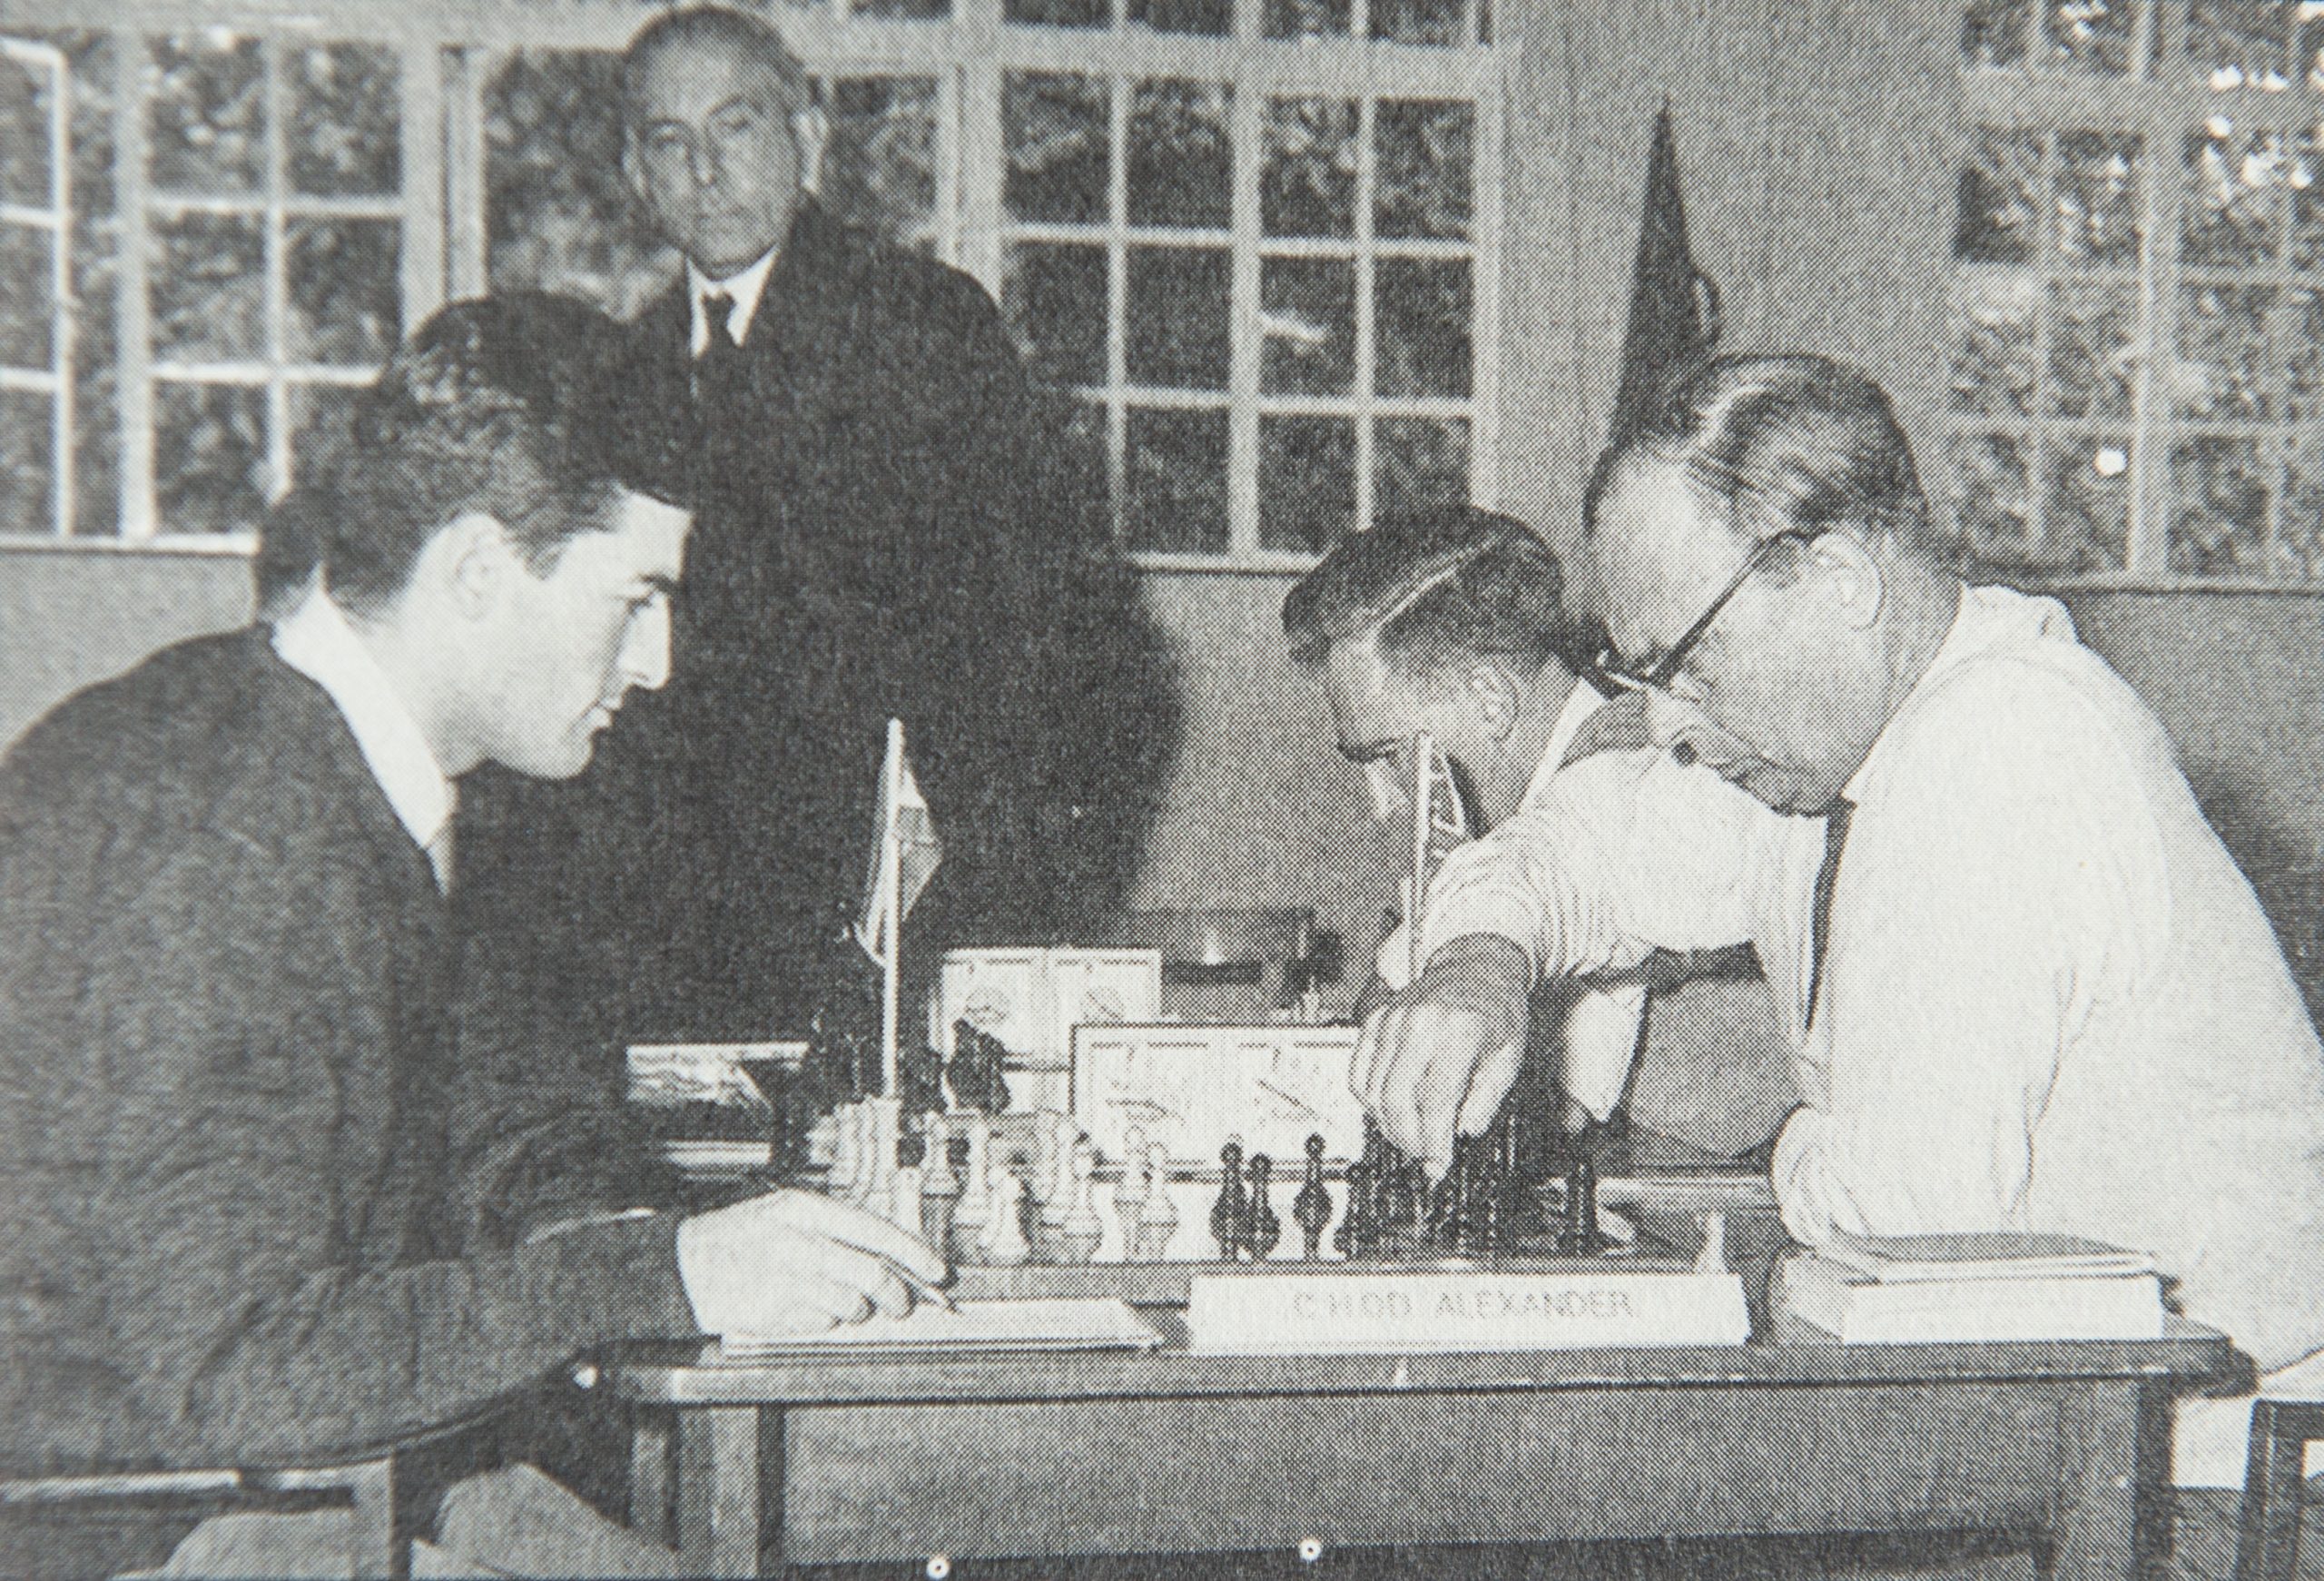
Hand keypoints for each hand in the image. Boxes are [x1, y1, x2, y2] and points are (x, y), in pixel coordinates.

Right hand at [677, 1189, 947, 1338]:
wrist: (684, 1266)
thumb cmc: (740, 1241)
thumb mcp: (787, 1218)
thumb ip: (835, 1233)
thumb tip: (890, 1258)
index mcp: (805, 1209)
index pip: (876, 1230)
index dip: (914, 1253)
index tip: (936, 1270)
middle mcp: (799, 1240)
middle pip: (872, 1273)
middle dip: (898, 1295)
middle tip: (903, 1303)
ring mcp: (788, 1277)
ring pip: (852, 1303)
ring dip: (859, 1311)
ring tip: (847, 1305)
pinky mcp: (777, 1310)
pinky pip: (824, 1321)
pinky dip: (827, 1321)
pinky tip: (809, 1309)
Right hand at [1353, 934, 1529, 1177]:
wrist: (1474, 969)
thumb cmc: (1495, 1011)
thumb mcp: (1508, 1058)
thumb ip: (1486, 1100)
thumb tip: (1462, 1133)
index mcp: (1459, 1030)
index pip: (1436, 1098)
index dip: (1434, 1139)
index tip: (1439, 1164)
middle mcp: (1420, 1022)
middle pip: (1397, 1098)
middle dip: (1408, 1138)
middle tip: (1424, 1155)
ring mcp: (1392, 1019)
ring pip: (1373, 1090)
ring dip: (1388, 1124)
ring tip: (1409, 1136)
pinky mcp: (1374, 1021)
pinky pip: (1358, 1073)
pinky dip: (1369, 1101)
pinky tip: (1389, 1111)